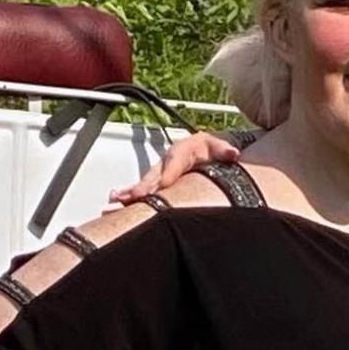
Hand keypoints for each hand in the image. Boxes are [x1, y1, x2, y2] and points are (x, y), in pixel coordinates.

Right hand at [110, 134, 245, 205]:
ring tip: (117, 201)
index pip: (176, 161)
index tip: (164, 183)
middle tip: (136, 196)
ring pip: (144, 183)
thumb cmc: (208, 150)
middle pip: (155, 175)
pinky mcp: (156, 183)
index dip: (169, 172)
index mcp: (183, 151)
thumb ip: (224, 150)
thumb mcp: (218, 146)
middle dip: (145, 186)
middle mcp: (167, 163)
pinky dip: (127, 196)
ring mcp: (159, 173)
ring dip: (131, 193)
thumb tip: (233, 153)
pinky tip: (115, 203)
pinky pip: (141, 190)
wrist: (204, 151)